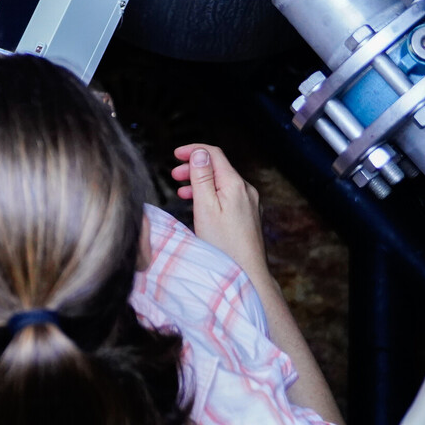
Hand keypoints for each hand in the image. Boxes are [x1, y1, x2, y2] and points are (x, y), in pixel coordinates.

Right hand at [170, 143, 266, 272]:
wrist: (248, 274)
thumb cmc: (223, 246)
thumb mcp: (205, 208)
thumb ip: (202, 177)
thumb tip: (200, 153)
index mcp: (235, 185)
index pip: (214, 154)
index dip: (193, 150)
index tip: (175, 154)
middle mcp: (247, 191)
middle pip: (218, 167)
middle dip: (194, 167)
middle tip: (174, 175)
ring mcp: (250, 204)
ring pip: (223, 183)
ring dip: (201, 182)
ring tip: (182, 191)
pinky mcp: (249, 216)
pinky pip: (229, 196)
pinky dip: (212, 194)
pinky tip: (200, 206)